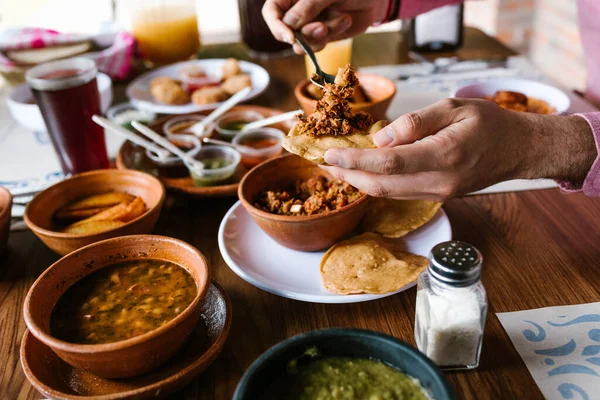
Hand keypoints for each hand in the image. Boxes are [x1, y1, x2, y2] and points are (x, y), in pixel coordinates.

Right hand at [262, 0, 387, 53]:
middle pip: (285, 32)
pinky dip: (333, 35)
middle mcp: (297, 10)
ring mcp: (309, 23)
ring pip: (302, 43)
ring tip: (341, 20)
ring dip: (321, 36)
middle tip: (322, 28)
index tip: (290, 37)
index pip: (271, 12)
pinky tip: (345, 21)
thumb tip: (288, 26)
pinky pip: (318, 45)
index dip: (277, 26)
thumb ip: (307, 7)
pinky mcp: (323, 34)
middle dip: (304, 34)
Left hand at [320, 99, 595, 199]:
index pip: (388, 163)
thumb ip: (415, 123)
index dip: (355, 162)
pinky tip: (366, 175)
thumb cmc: (489, 123)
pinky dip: (379, 185)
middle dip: (350, 177)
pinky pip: (402, 194)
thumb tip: (380, 140)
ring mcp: (440, 194)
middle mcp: (440, 181)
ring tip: (338, 170)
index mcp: (444, 155)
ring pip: (390, 193)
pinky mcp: (440, 197)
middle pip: (383, 185)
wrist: (519, 150)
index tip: (331, 156)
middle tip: (326, 165)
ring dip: (361, 183)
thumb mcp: (453, 107)